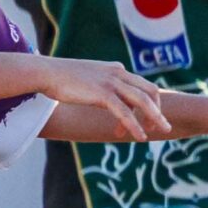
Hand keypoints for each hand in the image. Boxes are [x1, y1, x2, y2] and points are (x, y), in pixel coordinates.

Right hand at [34, 56, 169, 140]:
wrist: (45, 72)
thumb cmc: (62, 78)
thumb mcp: (89, 79)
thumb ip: (103, 87)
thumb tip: (109, 100)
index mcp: (116, 70)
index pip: (142, 86)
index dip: (148, 104)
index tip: (147, 120)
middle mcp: (118, 73)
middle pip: (150, 91)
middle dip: (158, 110)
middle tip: (162, 127)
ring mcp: (111, 82)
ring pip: (142, 101)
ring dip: (154, 118)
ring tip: (161, 132)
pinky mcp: (102, 93)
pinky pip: (124, 112)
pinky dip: (134, 125)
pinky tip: (139, 137)